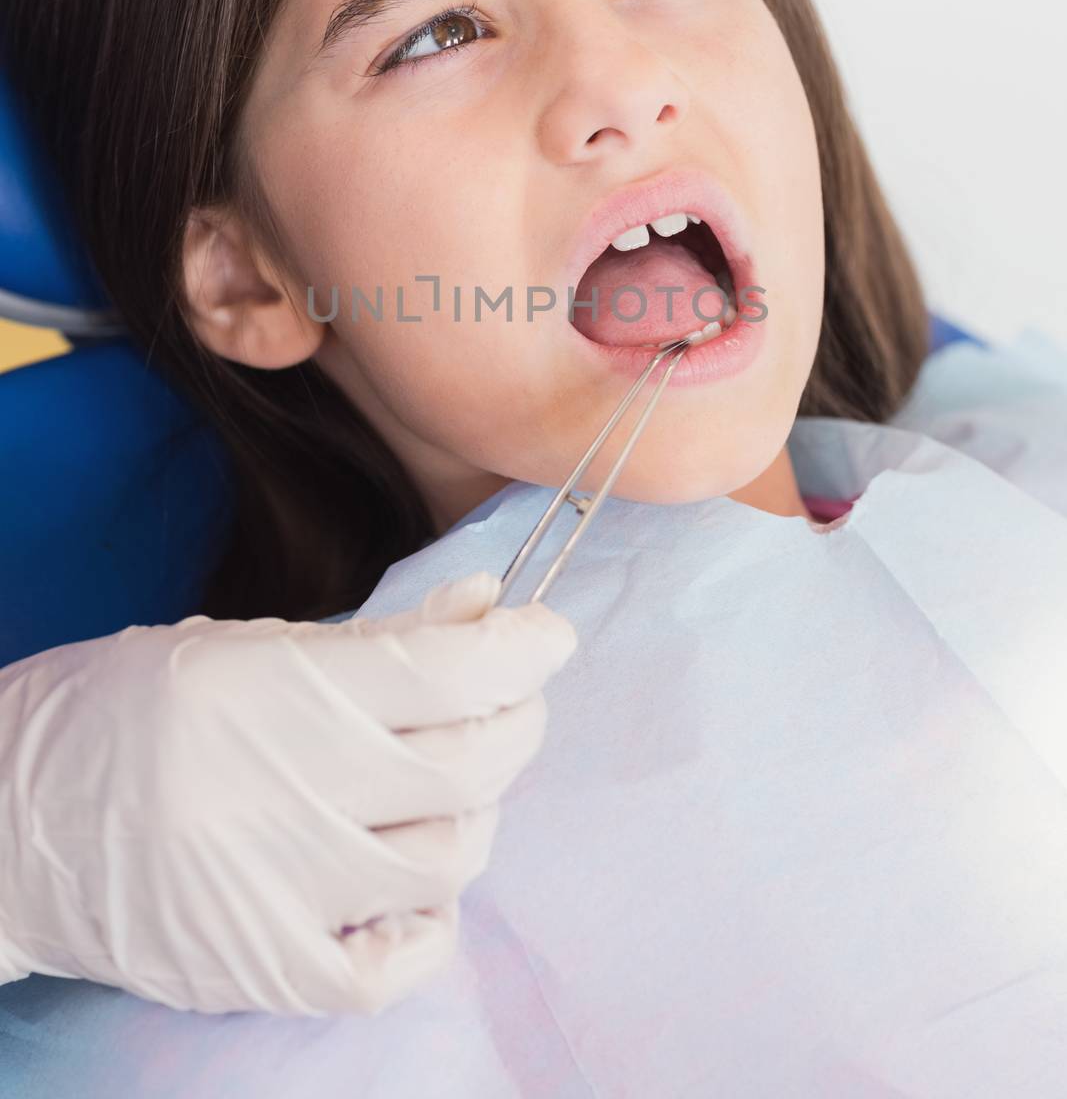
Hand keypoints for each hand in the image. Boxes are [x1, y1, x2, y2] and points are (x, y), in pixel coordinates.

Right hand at [0, 571, 576, 1015]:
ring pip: (450, 856)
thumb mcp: (241, 642)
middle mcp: (280, 789)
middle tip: (506, 698)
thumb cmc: (121, 712)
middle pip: (471, 763)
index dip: (526, 647)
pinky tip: (407, 880)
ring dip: (472, 811)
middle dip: (516, 718)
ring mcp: (275, 891)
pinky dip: (426, 917)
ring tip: (443, 785)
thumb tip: (487, 610)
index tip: (547, 633)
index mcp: (271, 689)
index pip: (451, 670)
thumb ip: (373, 637)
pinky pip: (398, 960)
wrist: (3, 828)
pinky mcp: (263, 969)